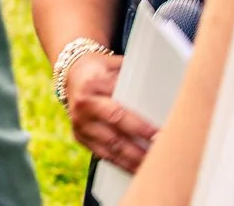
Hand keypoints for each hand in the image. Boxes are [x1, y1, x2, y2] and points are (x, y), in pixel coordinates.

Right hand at [65, 50, 157, 170]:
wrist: (72, 74)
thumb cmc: (101, 69)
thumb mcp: (113, 65)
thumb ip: (132, 76)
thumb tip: (161, 89)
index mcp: (92, 87)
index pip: (119, 110)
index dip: (140, 125)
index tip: (159, 134)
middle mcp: (83, 108)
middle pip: (115, 133)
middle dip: (139, 147)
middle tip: (159, 153)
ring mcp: (80, 125)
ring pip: (110, 148)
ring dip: (133, 160)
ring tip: (152, 166)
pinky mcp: (79, 137)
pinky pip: (102, 154)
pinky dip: (121, 164)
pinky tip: (136, 169)